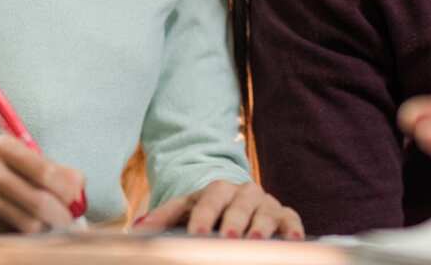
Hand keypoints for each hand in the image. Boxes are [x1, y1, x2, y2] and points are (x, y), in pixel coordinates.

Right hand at [0, 135, 84, 232]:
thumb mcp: (13, 159)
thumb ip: (49, 170)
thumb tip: (80, 188)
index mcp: (1, 146)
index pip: (46, 172)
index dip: (69, 192)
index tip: (78, 202)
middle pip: (39, 203)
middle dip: (62, 217)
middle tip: (70, 224)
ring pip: (26, 225)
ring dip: (43, 230)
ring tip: (45, 227)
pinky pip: (7, 236)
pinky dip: (19, 236)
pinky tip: (16, 229)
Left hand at [130, 180, 303, 239]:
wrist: (234, 201)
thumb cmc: (207, 211)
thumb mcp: (185, 210)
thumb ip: (163, 218)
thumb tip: (137, 229)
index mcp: (217, 189)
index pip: (209, 201)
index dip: (203, 217)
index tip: (197, 233)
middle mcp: (244, 192)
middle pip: (239, 206)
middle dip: (234, 222)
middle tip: (229, 237)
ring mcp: (266, 203)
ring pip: (266, 213)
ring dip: (262, 227)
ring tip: (256, 241)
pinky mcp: (284, 214)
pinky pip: (291, 219)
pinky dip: (293, 229)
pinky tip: (293, 241)